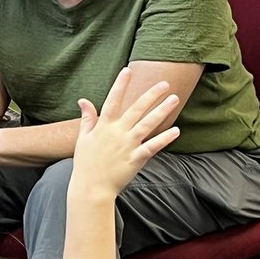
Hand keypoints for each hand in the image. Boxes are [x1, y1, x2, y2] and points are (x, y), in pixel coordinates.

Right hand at [72, 69, 179, 197]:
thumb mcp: (83, 139)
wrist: (91, 188)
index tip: (128, 70)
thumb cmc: (86, 164)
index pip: (113, 100)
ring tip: (175, 99)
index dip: (120, 85)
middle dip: (151, 95)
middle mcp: (117, 133)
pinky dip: (164, 139)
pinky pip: (153, 146)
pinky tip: (176, 130)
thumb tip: (83, 100)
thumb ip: (87, 118)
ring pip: (148, 124)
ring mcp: (127, 145)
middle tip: (165, 83)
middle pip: (136, 109)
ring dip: (162, 110)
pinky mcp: (136, 159)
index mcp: (104, 126)